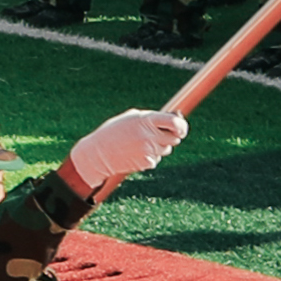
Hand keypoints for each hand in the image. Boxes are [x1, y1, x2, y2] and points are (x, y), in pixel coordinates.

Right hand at [72, 101, 187, 192]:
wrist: (98, 154)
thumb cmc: (114, 132)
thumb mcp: (131, 118)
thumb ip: (151, 118)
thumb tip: (175, 117)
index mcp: (146, 120)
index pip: (175, 122)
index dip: (182, 126)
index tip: (181, 128)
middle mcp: (149, 135)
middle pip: (174, 138)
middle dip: (170, 136)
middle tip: (157, 135)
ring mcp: (149, 150)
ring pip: (166, 149)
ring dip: (159, 147)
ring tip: (140, 144)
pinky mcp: (147, 163)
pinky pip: (157, 159)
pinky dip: (150, 157)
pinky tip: (136, 154)